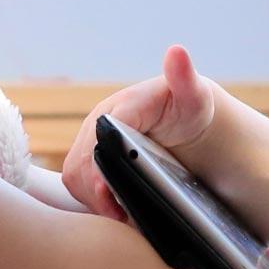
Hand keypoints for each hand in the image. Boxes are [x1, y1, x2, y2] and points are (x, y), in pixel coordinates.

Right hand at [62, 44, 215, 220]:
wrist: (183, 122)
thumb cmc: (188, 107)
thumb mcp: (193, 95)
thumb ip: (185, 78)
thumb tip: (177, 52)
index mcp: (119, 107)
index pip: (100, 134)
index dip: (99, 161)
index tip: (104, 187)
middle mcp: (97, 125)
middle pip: (81, 161)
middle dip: (96, 189)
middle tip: (117, 214)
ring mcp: (90, 145)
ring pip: (75, 176)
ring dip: (92, 199)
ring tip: (118, 216)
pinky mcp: (90, 164)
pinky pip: (80, 187)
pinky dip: (93, 202)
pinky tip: (114, 213)